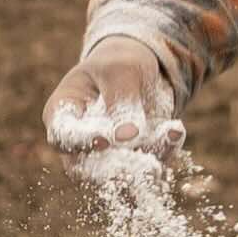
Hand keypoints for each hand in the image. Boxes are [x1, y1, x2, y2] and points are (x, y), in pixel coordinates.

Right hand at [44, 16, 187, 161]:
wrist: (144, 67)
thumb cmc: (119, 62)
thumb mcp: (121, 71)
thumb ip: (121, 102)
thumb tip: (127, 137)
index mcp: (62, 113)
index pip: (62, 138)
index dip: (81, 142)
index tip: (105, 140)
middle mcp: (80, 142)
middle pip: (88, 169)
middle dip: (116, 167)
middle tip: (142, 158)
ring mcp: (107, 155)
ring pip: (121, 174)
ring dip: (146, 162)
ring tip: (169, 133)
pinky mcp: (136, 159)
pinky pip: (148, 166)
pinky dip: (165, 152)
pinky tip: (175, 130)